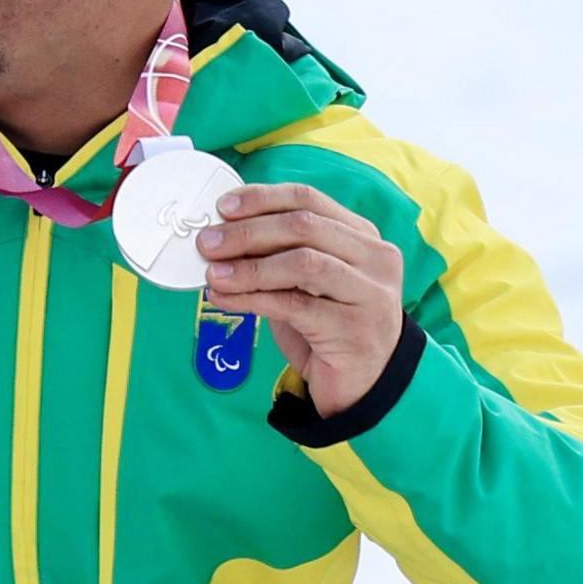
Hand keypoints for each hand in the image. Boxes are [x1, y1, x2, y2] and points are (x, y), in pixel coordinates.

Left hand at [196, 183, 405, 417]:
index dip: (262, 199)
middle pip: (303, 226)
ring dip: (249, 267)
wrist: (361, 384)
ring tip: (214, 275)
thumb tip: (221, 235)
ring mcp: (369, 294)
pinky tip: (226, 299)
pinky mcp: (354, 329)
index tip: (223, 206)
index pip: (309, 199)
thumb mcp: (305, 281)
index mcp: (362, 236)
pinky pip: (294, 306)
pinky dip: (252, 298)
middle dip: (248, 232)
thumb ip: (278, 254)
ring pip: (302, 263)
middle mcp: (374, 259)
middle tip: (208, 243)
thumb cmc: (327, 325)